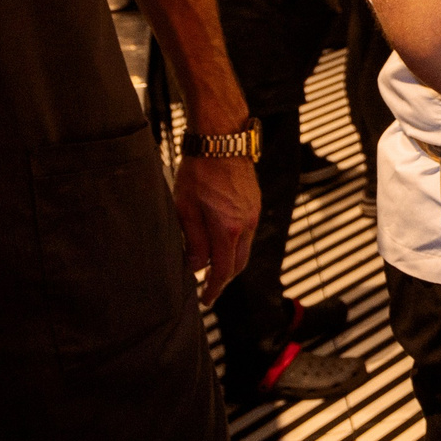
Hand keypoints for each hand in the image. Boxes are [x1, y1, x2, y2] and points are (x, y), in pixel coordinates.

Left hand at [175, 153, 259, 306]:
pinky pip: (248, 233)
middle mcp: (247, 224)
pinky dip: (235, 244)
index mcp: (229, 229)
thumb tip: (196, 266)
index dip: (213, 288)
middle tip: (207, 287)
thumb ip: (193, 241)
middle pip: (239, 264)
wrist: (222, 140)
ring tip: (210, 263)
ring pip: (245, 248)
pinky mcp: (254, 204)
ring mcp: (254, 213)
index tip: (205, 299)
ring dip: (230, 260)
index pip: (224, 270)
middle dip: (224, 278)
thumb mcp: (185, 208)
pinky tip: (220, 239)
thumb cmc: (199, 171)